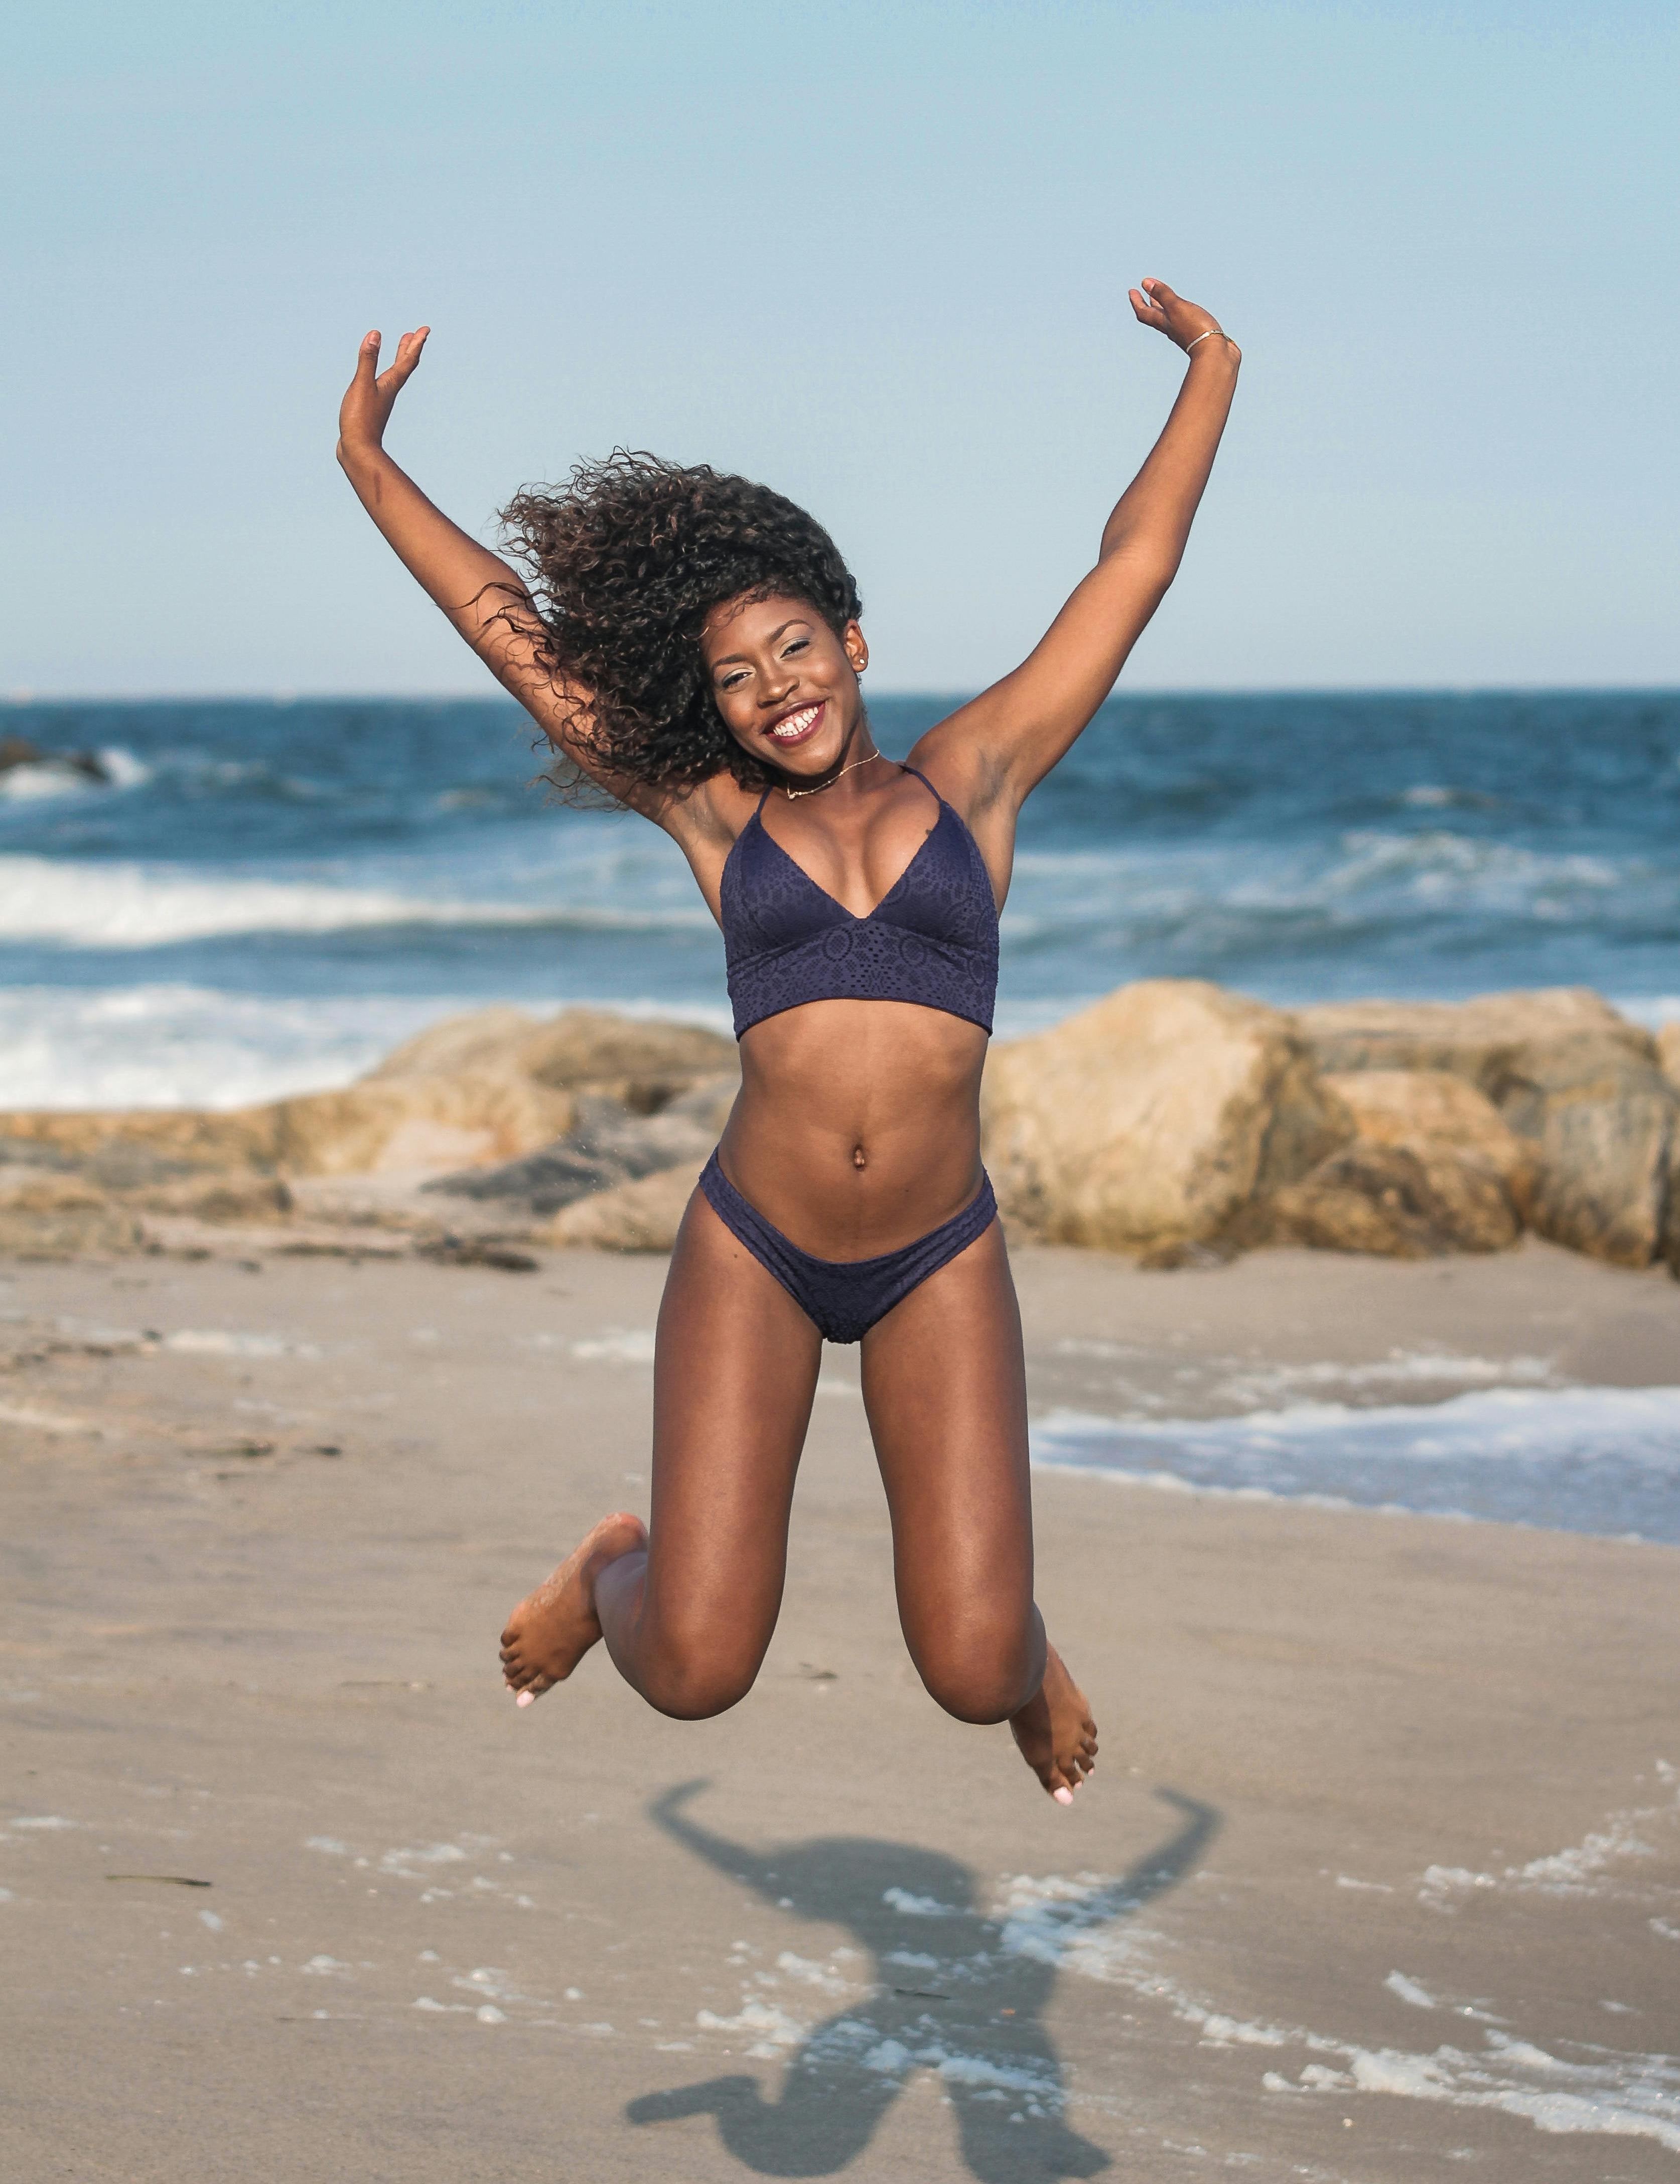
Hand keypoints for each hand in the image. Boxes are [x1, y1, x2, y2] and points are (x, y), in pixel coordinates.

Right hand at [337, 326, 429, 461]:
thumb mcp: (362, 384)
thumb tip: (376, 335)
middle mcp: (389, 391)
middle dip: (410, 348)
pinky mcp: (371, 408)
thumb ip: (368, 360)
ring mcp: (381, 400)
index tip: (426, 329)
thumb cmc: (360, 419)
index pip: (408, 360)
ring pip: (394, 375)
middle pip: (404, 366)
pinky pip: (381, 384)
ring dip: (399, 359)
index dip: (417, 343)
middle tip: (415, 334)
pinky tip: (377, 374)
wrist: (357, 450)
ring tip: (400, 347)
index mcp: (390, 384)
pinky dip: (383, 373)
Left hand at [1127, 279, 1236, 362]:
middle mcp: (1171, 328)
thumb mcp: (1177, 307)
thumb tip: (1145, 283)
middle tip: (1142, 293)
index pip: (1144, 312)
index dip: (1137, 301)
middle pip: (1155, 315)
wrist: (1215, 353)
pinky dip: (1180, 312)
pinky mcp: (1196, 334)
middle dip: (1148, 303)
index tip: (1132, 291)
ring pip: (1169, 317)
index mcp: (1164, 322)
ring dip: (1163, 306)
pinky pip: (1183, 320)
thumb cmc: (1195, 329)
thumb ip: (1163, 294)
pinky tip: (1185, 310)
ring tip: (1161, 298)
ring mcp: (1183, 332)